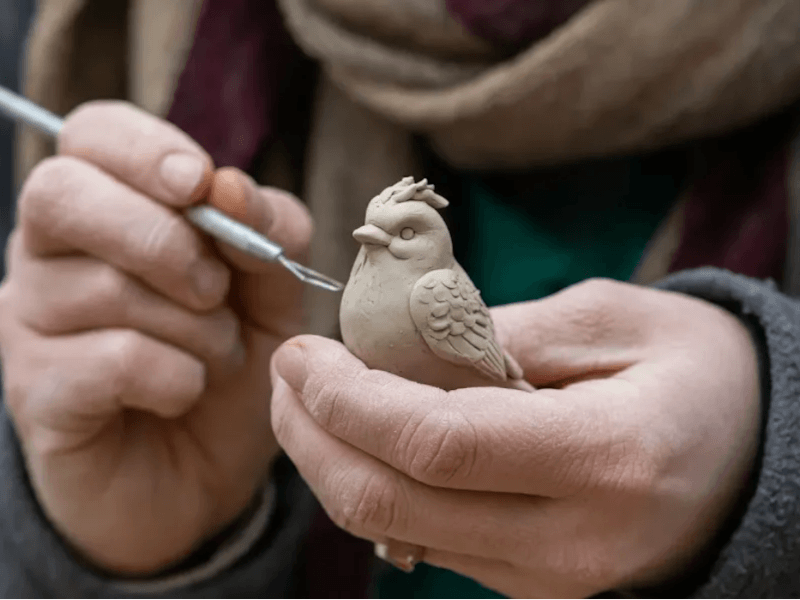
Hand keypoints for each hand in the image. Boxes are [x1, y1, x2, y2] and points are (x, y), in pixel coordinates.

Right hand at [0, 101, 311, 573]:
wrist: (202, 473)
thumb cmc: (229, 366)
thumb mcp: (272, 294)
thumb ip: (266, 234)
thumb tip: (229, 184)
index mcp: (106, 209)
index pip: (93, 134)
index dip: (146, 149)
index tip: (199, 185)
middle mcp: (50, 254)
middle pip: (63, 193)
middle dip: (164, 240)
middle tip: (215, 291)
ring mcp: (30, 322)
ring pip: (106, 288)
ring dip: (195, 328)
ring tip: (217, 357)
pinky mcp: (34, 388)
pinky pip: (111, 359)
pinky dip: (175, 377)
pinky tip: (183, 392)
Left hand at [270, 278, 760, 597]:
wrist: (750, 458)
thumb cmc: (694, 372)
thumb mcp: (613, 319)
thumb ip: (503, 334)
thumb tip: (399, 345)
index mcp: (606, 458)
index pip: (438, 443)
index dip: (349, 400)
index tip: (302, 354)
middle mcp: (571, 539)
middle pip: (393, 504)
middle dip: (313, 438)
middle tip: (286, 373)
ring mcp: (548, 577)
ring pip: (397, 531)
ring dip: (332, 462)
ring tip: (309, 398)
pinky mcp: (531, 584)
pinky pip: (427, 541)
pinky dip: (377, 487)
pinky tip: (364, 437)